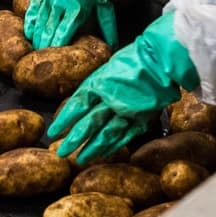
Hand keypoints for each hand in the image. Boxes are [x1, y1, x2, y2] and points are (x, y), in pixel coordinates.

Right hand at [24, 0, 117, 48]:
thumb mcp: (103, 3)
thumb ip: (107, 26)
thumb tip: (112, 45)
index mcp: (77, 9)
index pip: (64, 34)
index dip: (57, 47)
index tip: (54, 57)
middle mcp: (61, 4)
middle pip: (49, 31)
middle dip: (45, 45)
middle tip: (42, 57)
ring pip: (40, 22)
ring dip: (36, 37)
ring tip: (34, 49)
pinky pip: (32, 10)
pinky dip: (29, 23)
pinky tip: (28, 33)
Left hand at [50, 12, 198, 163]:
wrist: (162, 59)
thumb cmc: (136, 58)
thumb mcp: (109, 67)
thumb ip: (97, 85)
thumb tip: (86, 100)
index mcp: (99, 82)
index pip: (76, 105)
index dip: (64, 120)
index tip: (54, 131)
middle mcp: (110, 99)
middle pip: (88, 123)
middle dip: (74, 140)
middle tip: (62, 152)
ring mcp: (127, 110)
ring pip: (105, 134)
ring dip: (92, 148)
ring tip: (81, 159)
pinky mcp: (142, 118)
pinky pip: (124, 136)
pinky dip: (112, 146)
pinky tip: (103, 154)